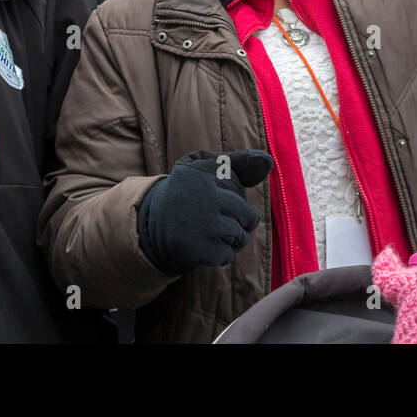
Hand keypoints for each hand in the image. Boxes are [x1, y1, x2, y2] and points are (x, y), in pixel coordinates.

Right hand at [137, 149, 272, 274]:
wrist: (149, 226)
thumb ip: (235, 162)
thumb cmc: (185, 193)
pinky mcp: (200, 249)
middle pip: (247, 215)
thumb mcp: (201, 167)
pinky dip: (219, 254)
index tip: (210, 195)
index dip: (228, 194)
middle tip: (218, 219)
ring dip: (230, 238)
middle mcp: (205, 196)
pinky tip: (203, 246)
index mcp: (203, 172)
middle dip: (239, 221)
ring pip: (240, 236)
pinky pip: (228, 255)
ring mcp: (204, 224)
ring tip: (211, 232)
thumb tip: (267, 161)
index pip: (238, 185)